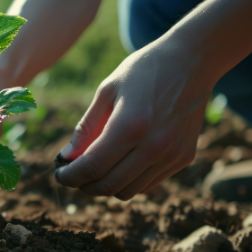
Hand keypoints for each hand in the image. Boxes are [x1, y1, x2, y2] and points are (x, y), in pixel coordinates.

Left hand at [54, 37, 214, 199]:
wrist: (192, 61)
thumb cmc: (143, 71)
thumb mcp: (107, 91)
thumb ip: (86, 128)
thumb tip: (66, 158)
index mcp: (130, 126)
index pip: (92, 167)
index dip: (70, 176)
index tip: (59, 175)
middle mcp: (154, 146)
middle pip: (109, 185)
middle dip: (84, 186)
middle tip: (73, 176)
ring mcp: (172, 155)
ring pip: (129, 191)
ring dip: (106, 186)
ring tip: (96, 170)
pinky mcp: (184, 158)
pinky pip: (148, 184)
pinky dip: (129, 181)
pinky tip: (121, 164)